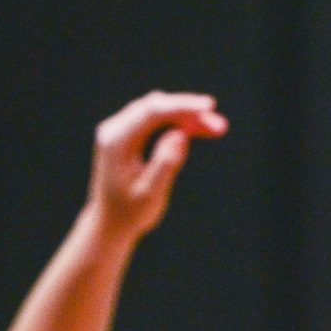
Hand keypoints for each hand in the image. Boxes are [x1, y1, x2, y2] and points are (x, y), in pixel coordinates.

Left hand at [84, 92, 227, 240]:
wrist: (109, 224)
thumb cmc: (129, 214)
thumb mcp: (149, 195)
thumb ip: (164, 164)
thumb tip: (181, 135)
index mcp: (115, 142)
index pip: (151, 112)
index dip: (182, 106)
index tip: (209, 107)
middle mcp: (115, 130)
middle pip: (157, 107)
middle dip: (190, 112)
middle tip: (220, 126)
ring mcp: (121, 130)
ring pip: (160, 112)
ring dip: (188, 117)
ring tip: (216, 128)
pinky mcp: (130, 133)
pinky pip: (158, 121)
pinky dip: (180, 124)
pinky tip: (201, 130)